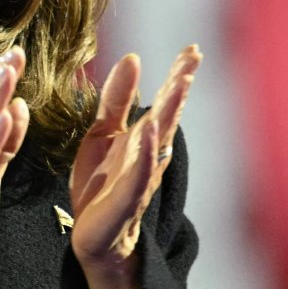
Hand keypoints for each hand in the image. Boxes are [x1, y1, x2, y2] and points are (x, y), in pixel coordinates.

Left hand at [68, 45, 200, 288]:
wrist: (94, 240)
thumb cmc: (101, 186)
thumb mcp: (102, 135)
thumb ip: (116, 100)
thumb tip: (133, 58)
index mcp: (143, 138)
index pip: (164, 101)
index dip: (177, 75)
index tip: (192, 49)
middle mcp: (148, 156)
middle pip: (169, 115)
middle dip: (180, 86)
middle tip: (193, 58)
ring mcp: (140, 177)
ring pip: (160, 140)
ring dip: (171, 111)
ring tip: (180, 82)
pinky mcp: (125, 199)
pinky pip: (139, 173)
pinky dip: (147, 152)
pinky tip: (151, 130)